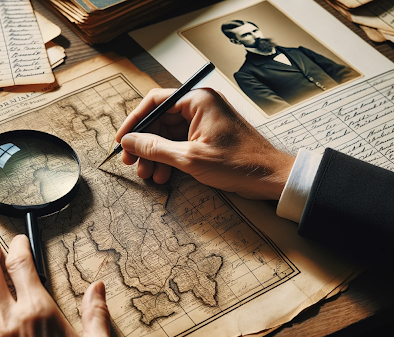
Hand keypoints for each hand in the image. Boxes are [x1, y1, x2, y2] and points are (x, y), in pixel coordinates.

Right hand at [115, 88, 294, 199]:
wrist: (270, 178)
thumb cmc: (239, 164)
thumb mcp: (189, 158)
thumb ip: (155, 148)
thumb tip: (129, 141)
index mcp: (197, 100)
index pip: (154, 102)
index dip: (134, 122)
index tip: (123, 141)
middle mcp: (200, 105)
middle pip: (159, 120)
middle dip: (144, 144)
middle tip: (132, 163)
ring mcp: (204, 121)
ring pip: (167, 135)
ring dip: (155, 155)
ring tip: (148, 175)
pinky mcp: (207, 137)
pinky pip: (179, 143)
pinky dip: (169, 159)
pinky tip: (163, 175)